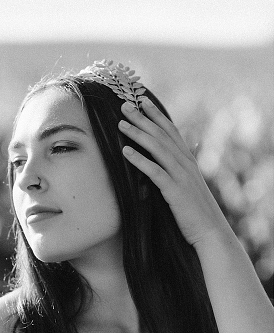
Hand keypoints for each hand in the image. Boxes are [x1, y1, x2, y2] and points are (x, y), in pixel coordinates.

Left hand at [118, 97, 229, 248]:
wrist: (210, 231)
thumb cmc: (195, 210)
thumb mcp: (188, 185)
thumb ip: (179, 169)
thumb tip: (172, 157)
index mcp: (188, 160)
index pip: (171, 131)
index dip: (157, 115)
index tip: (143, 100)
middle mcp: (186, 164)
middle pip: (161, 135)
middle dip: (142, 119)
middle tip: (124, 105)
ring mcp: (181, 176)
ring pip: (158, 149)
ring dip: (138, 134)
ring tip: (121, 124)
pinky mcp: (175, 191)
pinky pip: (155, 172)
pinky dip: (140, 160)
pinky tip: (125, 152)